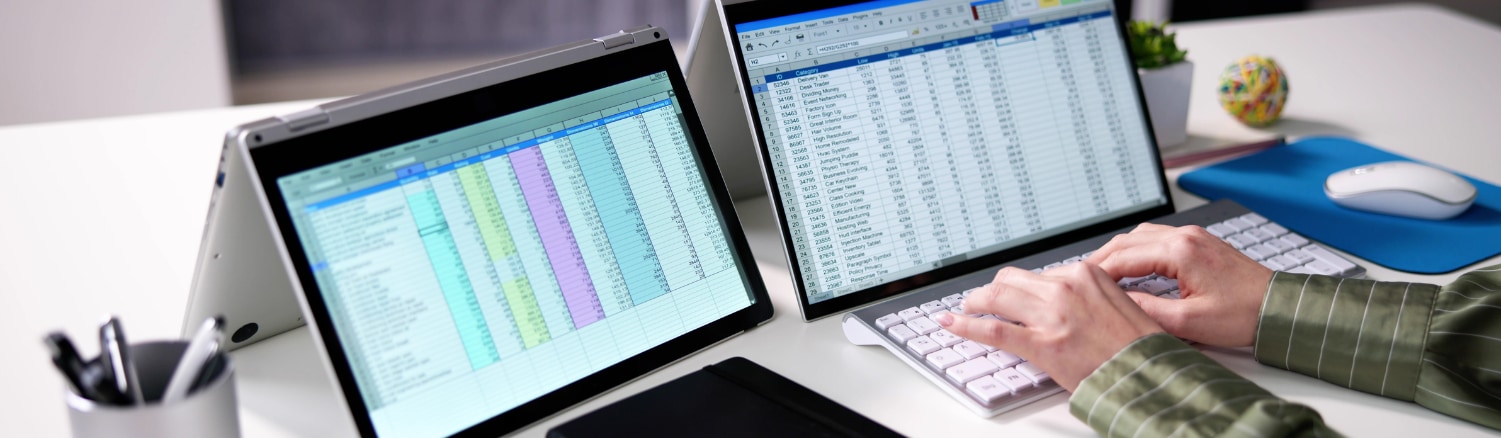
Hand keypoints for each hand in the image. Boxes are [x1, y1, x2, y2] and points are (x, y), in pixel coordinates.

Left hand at [936, 263, 1163, 391]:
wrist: (1149, 374)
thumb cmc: (1139, 346)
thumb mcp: (1117, 304)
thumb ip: (1086, 295)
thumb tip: (1059, 299)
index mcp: (1085, 273)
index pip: (1038, 274)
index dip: (1020, 286)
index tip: (1011, 293)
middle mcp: (1065, 288)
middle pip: (1011, 279)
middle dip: (992, 289)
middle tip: (981, 299)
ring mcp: (1051, 315)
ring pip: (997, 297)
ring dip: (975, 302)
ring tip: (965, 309)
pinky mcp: (1041, 343)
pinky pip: (992, 329)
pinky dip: (966, 325)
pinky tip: (951, 323)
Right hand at [1086, 223, 1273, 346]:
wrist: (1278, 308)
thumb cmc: (1244, 315)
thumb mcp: (1189, 322)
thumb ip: (1147, 310)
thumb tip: (1117, 303)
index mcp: (1180, 251)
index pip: (1123, 256)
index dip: (1097, 272)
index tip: (1079, 285)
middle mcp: (1185, 236)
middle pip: (1126, 240)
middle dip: (1100, 259)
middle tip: (1081, 279)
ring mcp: (1192, 236)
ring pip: (1139, 236)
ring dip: (1118, 252)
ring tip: (1101, 274)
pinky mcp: (1198, 242)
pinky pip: (1156, 238)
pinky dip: (1136, 250)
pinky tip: (1130, 266)